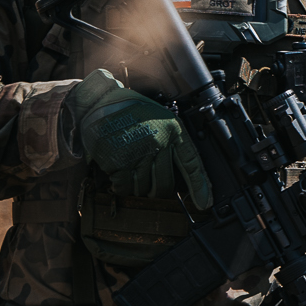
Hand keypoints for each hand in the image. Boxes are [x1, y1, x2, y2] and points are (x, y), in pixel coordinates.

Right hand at [65, 70, 211, 208]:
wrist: (101, 102)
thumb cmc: (132, 111)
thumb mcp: (161, 118)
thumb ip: (172, 142)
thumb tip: (180, 175)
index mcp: (174, 131)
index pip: (192, 164)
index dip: (200, 187)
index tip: (204, 204)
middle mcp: (159, 143)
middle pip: (166, 185)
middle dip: (159, 190)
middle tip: (150, 183)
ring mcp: (138, 154)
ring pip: (144, 189)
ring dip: (138, 186)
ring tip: (131, 168)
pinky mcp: (118, 163)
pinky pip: (124, 188)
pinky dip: (121, 186)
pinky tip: (118, 171)